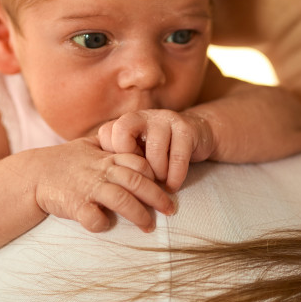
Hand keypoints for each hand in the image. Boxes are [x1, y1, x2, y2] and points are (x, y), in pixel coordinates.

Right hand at [31, 137, 173, 232]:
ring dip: (139, 214)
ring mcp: (88, 188)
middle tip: (170, 210)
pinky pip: (94, 218)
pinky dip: (103, 224)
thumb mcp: (88, 146)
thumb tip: (134, 143)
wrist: (34, 175)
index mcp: (106, 157)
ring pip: (122, 200)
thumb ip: (111, 145)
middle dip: (157, 196)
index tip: (166, 187)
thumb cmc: (65, 161)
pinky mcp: (75, 205)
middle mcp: (100, 170)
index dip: (155, 175)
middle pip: (137, 181)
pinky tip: (106, 227)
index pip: (139, 162)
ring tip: (149, 226)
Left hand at [97, 110, 215, 192]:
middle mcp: (143, 115)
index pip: (106, 133)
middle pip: (122, 132)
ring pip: (153, 150)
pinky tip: (172, 186)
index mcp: (127, 121)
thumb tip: (104, 183)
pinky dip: (174, 177)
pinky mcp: (186, 129)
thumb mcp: (137, 151)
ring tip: (159, 183)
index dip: (113, 156)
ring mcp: (165, 119)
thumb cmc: (159, 150)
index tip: (126, 170)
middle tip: (141, 178)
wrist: (196, 134)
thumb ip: (120, 159)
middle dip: (131, 161)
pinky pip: (177, 157)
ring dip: (157, 174)